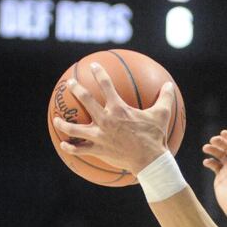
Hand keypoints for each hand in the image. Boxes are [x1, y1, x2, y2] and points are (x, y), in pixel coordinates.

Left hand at [53, 62, 173, 174]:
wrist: (149, 160)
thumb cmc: (155, 136)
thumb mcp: (162, 115)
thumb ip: (165, 98)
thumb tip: (169, 85)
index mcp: (119, 109)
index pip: (107, 85)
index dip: (100, 73)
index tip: (94, 66)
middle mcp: (105, 120)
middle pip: (86, 100)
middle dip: (76, 89)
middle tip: (70, 83)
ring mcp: (99, 136)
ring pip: (75, 128)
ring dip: (64, 123)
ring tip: (57, 120)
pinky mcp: (98, 150)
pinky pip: (80, 149)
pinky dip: (70, 148)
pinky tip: (63, 145)